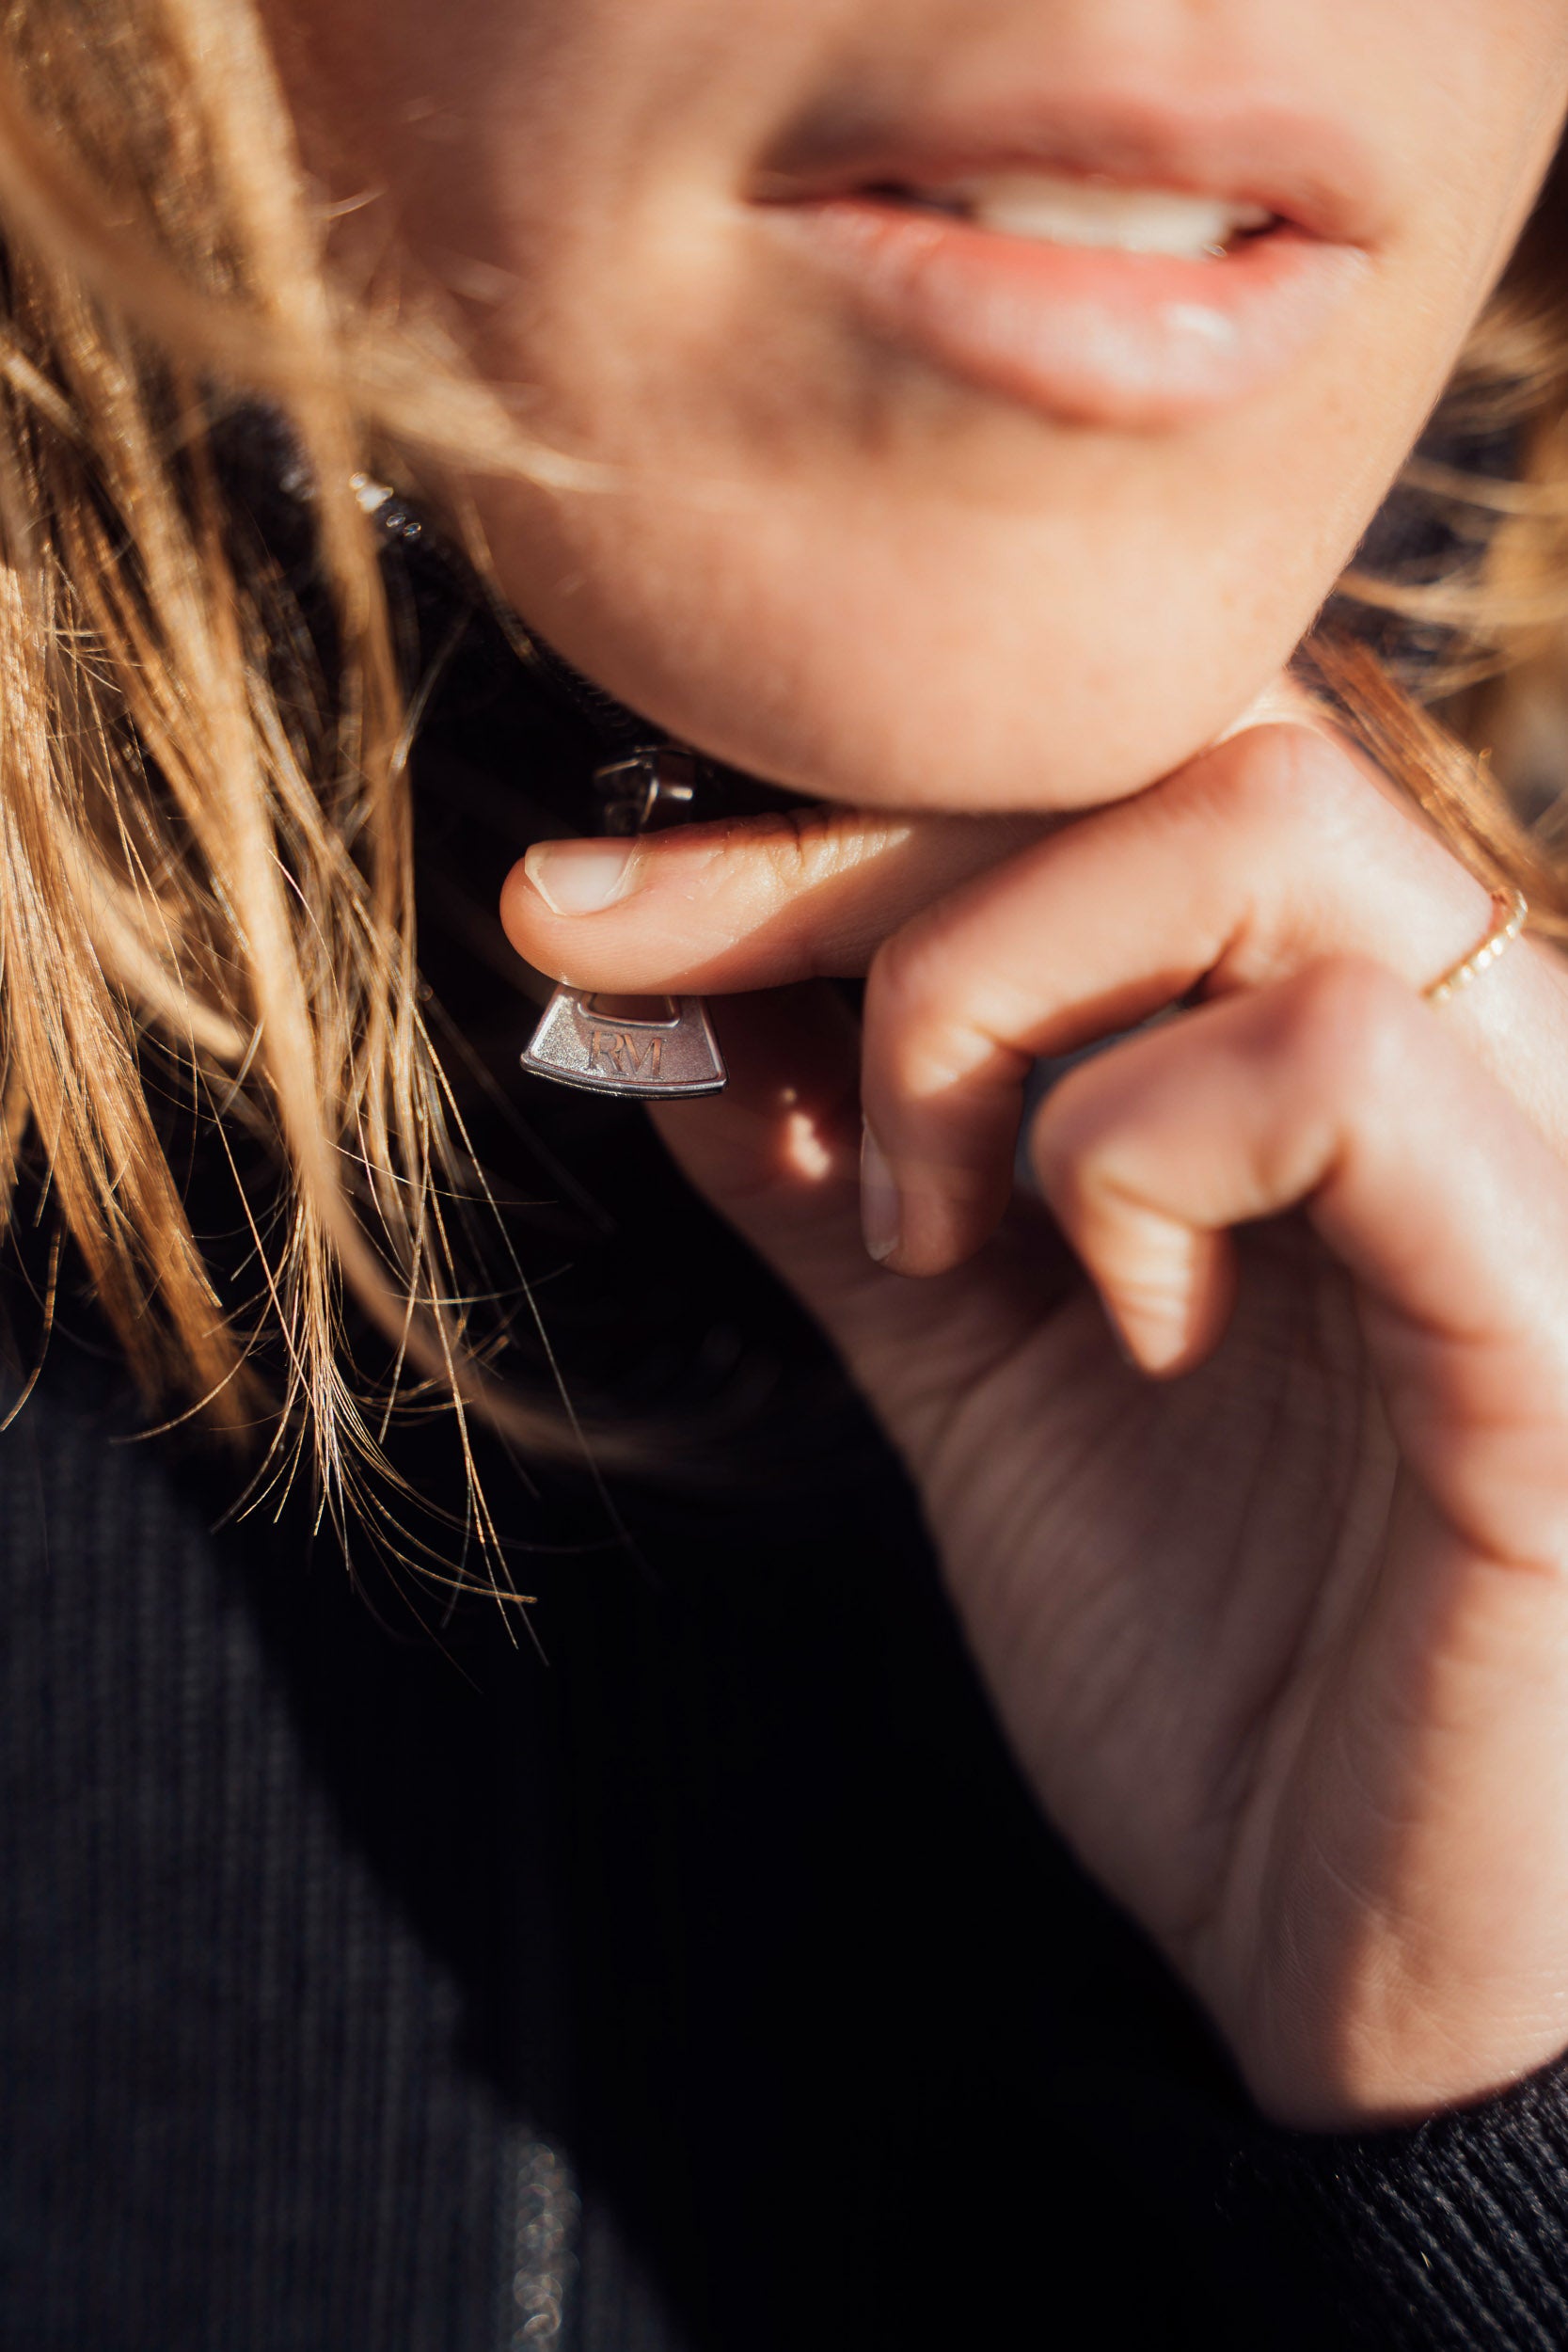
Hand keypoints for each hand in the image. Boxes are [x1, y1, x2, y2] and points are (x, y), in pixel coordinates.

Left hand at [501, 721, 1567, 2130]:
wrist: (1371, 1967)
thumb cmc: (1217, 1677)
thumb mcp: (981, 1383)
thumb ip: (854, 1188)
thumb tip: (669, 1009)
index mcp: (1348, 1045)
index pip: (1115, 763)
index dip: (828, 803)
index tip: (583, 894)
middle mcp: (1477, 1040)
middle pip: (1181, 732)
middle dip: (860, 857)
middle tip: (683, 1009)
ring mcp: (1540, 1152)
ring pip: (1261, 827)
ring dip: (989, 1004)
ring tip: (941, 1231)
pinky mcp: (1558, 1313)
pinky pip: (1342, 1066)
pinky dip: (1136, 1151)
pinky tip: (1122, 1321)